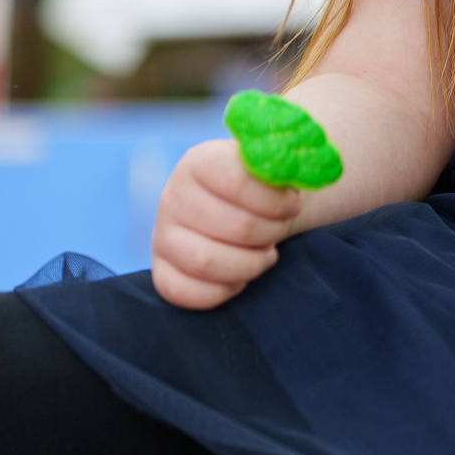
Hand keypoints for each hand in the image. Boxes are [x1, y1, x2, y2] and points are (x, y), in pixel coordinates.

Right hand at [150, 137, 303, 309]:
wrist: (238, 207)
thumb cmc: (261, 188)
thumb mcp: (271, 168)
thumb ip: (282, 166)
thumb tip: (289, 170)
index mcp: (199, 162)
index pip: (236, 180)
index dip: (275, 200)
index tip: (294, 206)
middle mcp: (172, 196)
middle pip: (234, 226)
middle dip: (271, 232)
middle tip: (282, 228)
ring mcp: (162, 235)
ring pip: (206, 262)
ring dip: (251, 264)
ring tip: (267, 253)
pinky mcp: (161, 269)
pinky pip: (183, 292)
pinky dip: (223, 289)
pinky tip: (242, 275)